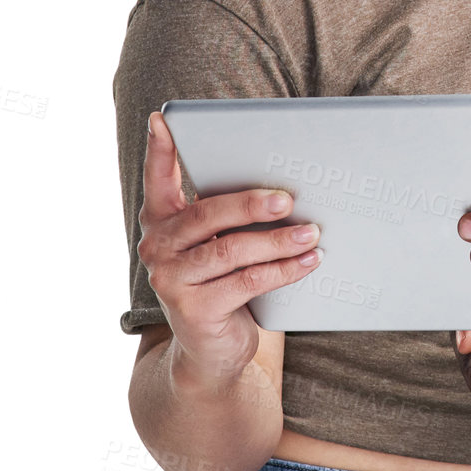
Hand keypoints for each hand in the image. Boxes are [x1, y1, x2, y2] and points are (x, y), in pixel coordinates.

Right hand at [137, 110, 320, 384]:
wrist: (212, 350)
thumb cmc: (225, 279)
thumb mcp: (221, 240)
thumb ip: (232, 212)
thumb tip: (286, 185)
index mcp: (162, 220)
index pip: (157, 179)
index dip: (160, 149)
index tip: (164, 120)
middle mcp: (157, 247)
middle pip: (206, 214)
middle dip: (251, 203)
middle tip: (288, 198)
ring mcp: (170, 280)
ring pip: (232, 250)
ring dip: (279, 240)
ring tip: (313, 232)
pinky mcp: (194, 310)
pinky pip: (247, 282)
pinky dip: (284, 269)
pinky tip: (310, 260)